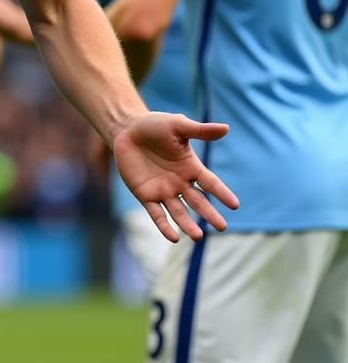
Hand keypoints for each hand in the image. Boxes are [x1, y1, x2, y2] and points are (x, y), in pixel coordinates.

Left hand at [113, 113, 238, 241]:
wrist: (127, 130)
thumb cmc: (155, 125)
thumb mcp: (178, 126)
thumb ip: (200, 131)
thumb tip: (226, 128)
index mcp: (191, 167)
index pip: (210, 183)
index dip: (222, 193)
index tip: (234, 205)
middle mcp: (180, 182)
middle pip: (198, 202)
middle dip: (209, 214)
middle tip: (222, 227)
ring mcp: (163, 190)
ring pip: (179, 211)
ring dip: (188, 224)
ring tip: (198, 237)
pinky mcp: (145, 195)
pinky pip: (156, 214)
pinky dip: (164, 226)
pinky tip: (174, 237)